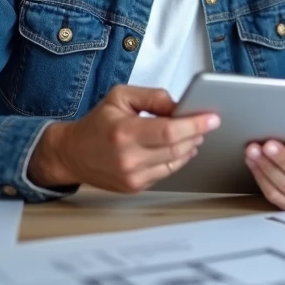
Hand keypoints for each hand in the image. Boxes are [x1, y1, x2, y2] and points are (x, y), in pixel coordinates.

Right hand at [27, 85, 219, 192]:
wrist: (72, 153)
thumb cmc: (97, 123)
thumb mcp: (121, 97)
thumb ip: (153, 97)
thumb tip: (179, 105)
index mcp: (124, 132)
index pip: (169, 131)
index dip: (195, 124)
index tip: (212, 118)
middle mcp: (128, 158)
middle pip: (177, 147)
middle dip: (196, 134)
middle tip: (205, 123)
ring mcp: (132, 176)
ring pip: (175, 162)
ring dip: (190, 147)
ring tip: (192, 134)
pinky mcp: (134, 187)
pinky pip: (166, 172)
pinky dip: (177, 159)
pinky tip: (178, 148)